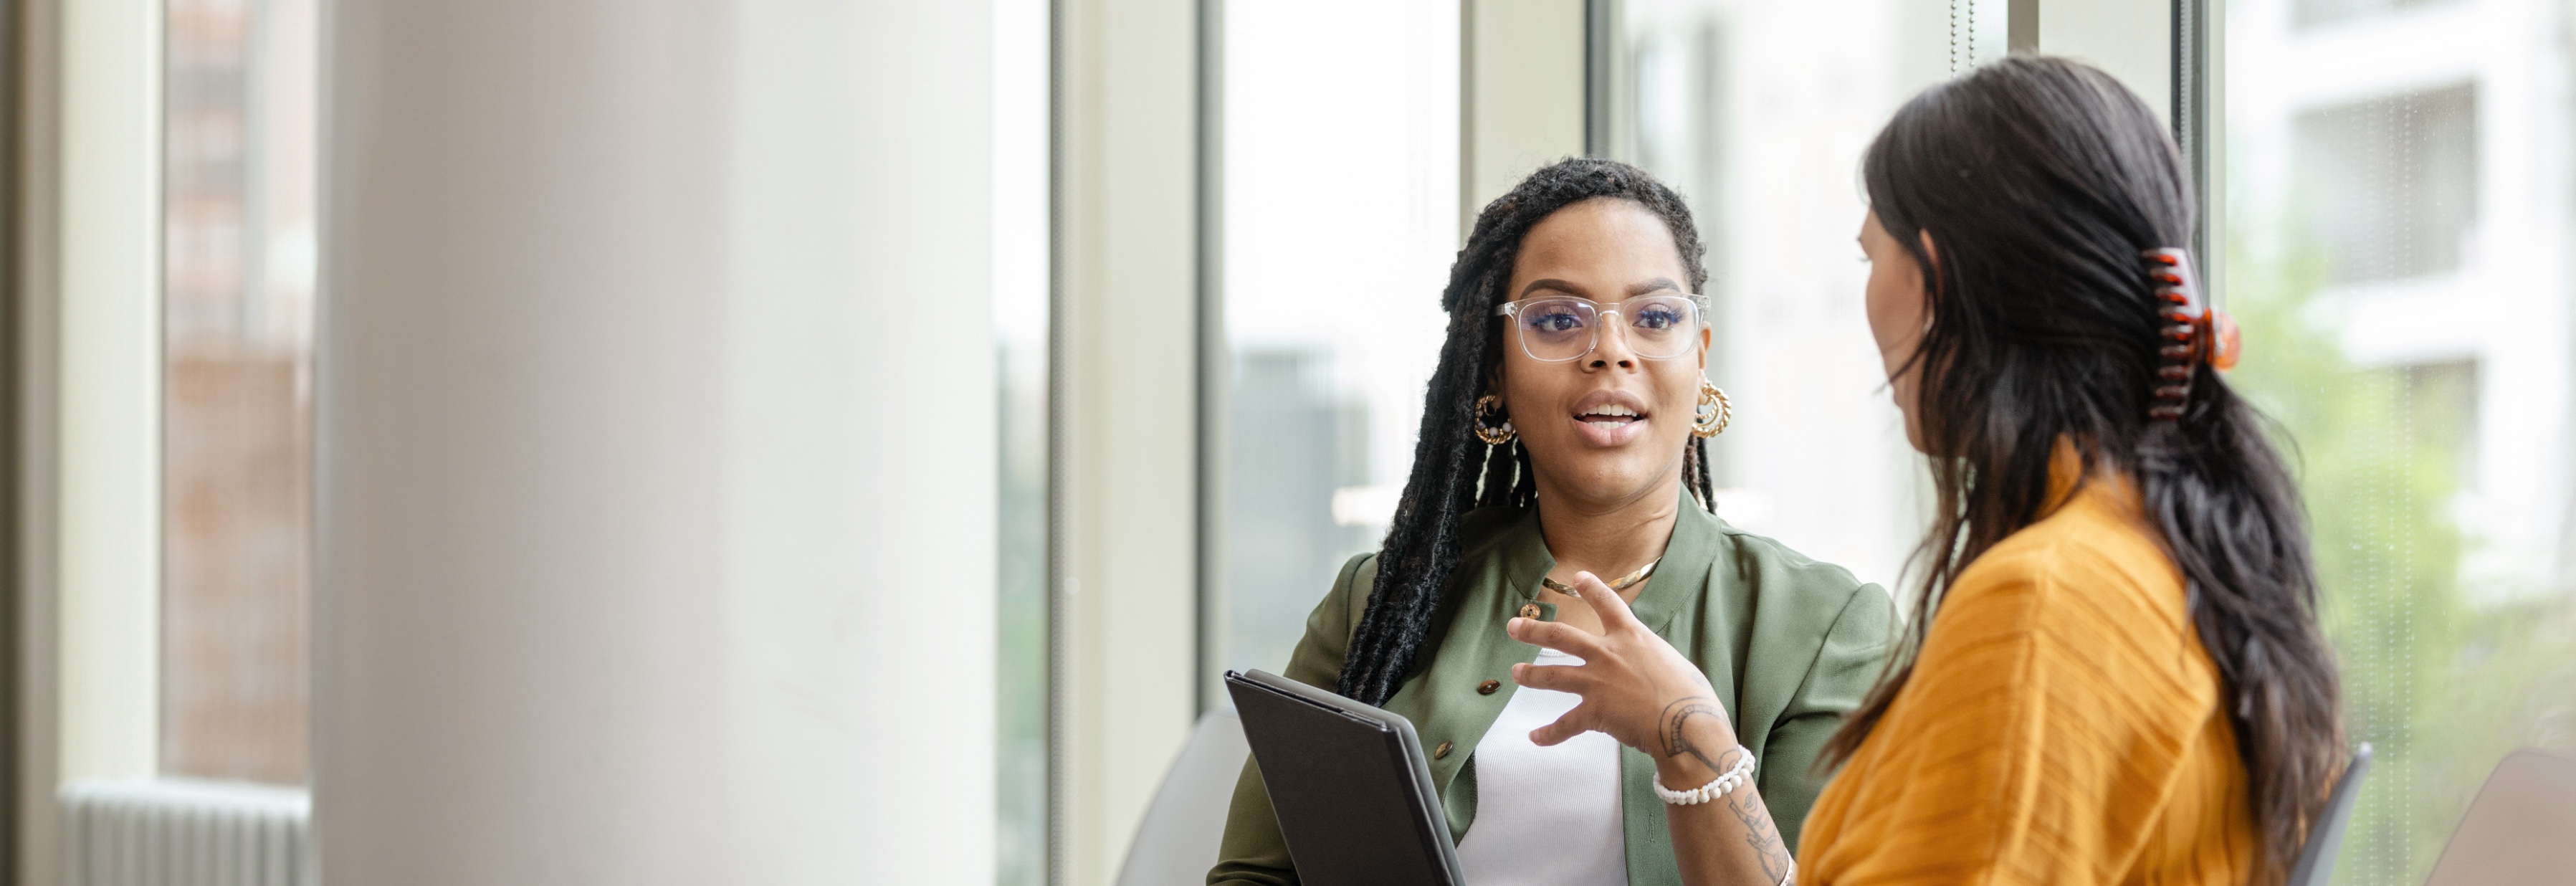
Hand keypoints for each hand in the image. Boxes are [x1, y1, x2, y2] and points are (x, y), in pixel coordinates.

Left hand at [1507, 571, 1740, 778]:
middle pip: (1562, 636)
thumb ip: (1650, 659)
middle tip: (1514, 626)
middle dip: (1534, 630)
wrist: (1688, 723)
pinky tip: (1535, 738)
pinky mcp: (1594, 711)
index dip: (1591, 589)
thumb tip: (1647, 667)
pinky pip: (1564, 725)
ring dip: (1530, 674)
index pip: (1608, 604)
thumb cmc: (1692, 695)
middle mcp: (1608, 654)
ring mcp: (1597, 682)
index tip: (1577, 578)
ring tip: (1515, 671)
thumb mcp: (1671, 662)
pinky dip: (1548, 733)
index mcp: (1632, 637)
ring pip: (1552, 675)